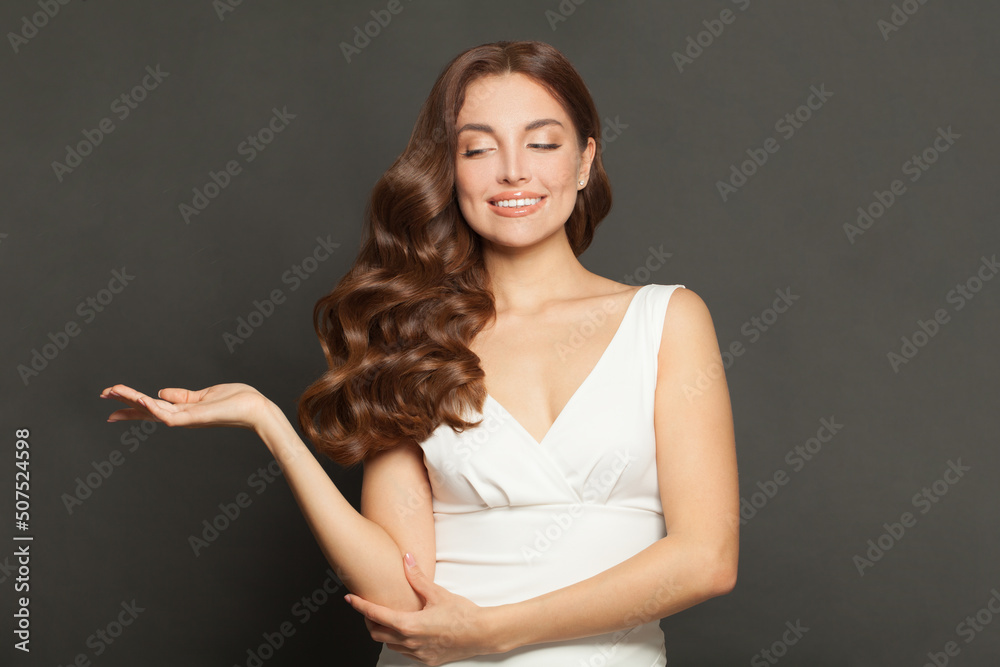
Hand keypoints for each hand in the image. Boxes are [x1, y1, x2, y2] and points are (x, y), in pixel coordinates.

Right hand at [100, 382, 271, 431]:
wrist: (255, 408)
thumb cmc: (236, 401)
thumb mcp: (204, 395)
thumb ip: (182, 395)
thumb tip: (161, 392)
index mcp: (182, 409)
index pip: (151, 406)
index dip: (131, 402)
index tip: (111, 397)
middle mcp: (181, 416)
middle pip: (146, 410)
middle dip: (124, 403)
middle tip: (102, 395)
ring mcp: (186, 419)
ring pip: (152, 410)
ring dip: (132, 400)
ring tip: (113, 391)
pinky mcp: (193, 418)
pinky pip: (169, 414)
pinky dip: (153, 407)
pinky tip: (140, 399)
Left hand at [345, 553, 497, 664]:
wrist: (481, 634)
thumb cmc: (462, 614)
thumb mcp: (438, 593)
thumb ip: (418, 578)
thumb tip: (406, 559)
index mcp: (409, 625)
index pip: (376, 615)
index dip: (360, 606)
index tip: (350, 599)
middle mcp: (410, 642)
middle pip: (377, 633)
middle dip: (369, 621)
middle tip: (370, 608)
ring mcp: (417, 654)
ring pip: (390, 645)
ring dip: (385, 632)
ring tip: (389, 618)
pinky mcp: (426, 660)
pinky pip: (404, 653)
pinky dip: (399, 642)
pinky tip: (407, 631)